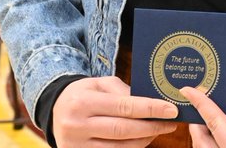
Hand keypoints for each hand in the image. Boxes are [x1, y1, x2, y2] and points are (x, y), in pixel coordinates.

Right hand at [51, 75, 178, 146]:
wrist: (55, 110)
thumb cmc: (83, 94)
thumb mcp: (99, 83)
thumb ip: (123, 91)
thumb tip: (151, 101)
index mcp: (83, 102)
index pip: (124, 107)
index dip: (150, 109)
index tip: (171, 110)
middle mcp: (77, 126)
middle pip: (123, 130)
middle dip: (151, 127)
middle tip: (171, 122)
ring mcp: (76, 146)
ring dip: (143, 140)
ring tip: (158, 130)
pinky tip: (142, 140)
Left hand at [181, 86, 225, 147]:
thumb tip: (222, 108)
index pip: (213, 123)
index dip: (201, 104)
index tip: (189, 90)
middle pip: (202, 141)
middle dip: (197, 121)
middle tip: (195, 100)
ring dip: (204, 132)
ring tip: (204, 114)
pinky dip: (213, 140)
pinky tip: (217, 128)